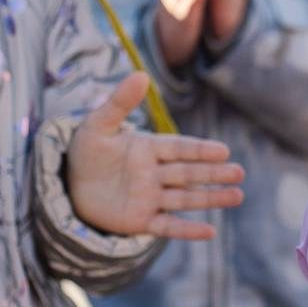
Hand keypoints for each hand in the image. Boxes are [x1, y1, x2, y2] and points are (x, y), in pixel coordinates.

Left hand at [66, 73, 245, 240]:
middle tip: (239, 172)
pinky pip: (167, 226)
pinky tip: (210, 232)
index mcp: (148, 148)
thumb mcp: (98, 124)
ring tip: (237, 196)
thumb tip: (141, 74)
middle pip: (188, 173)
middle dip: (213, 174)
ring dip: (210, 198)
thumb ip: (119, 102)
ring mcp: (149, 198)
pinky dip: (187, 231)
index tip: (223, 151)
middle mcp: (154, 173)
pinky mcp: (140, 220)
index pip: (179, 148)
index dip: (200, 150)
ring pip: (185, 198)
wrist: (68, 184)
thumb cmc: (86, 151)